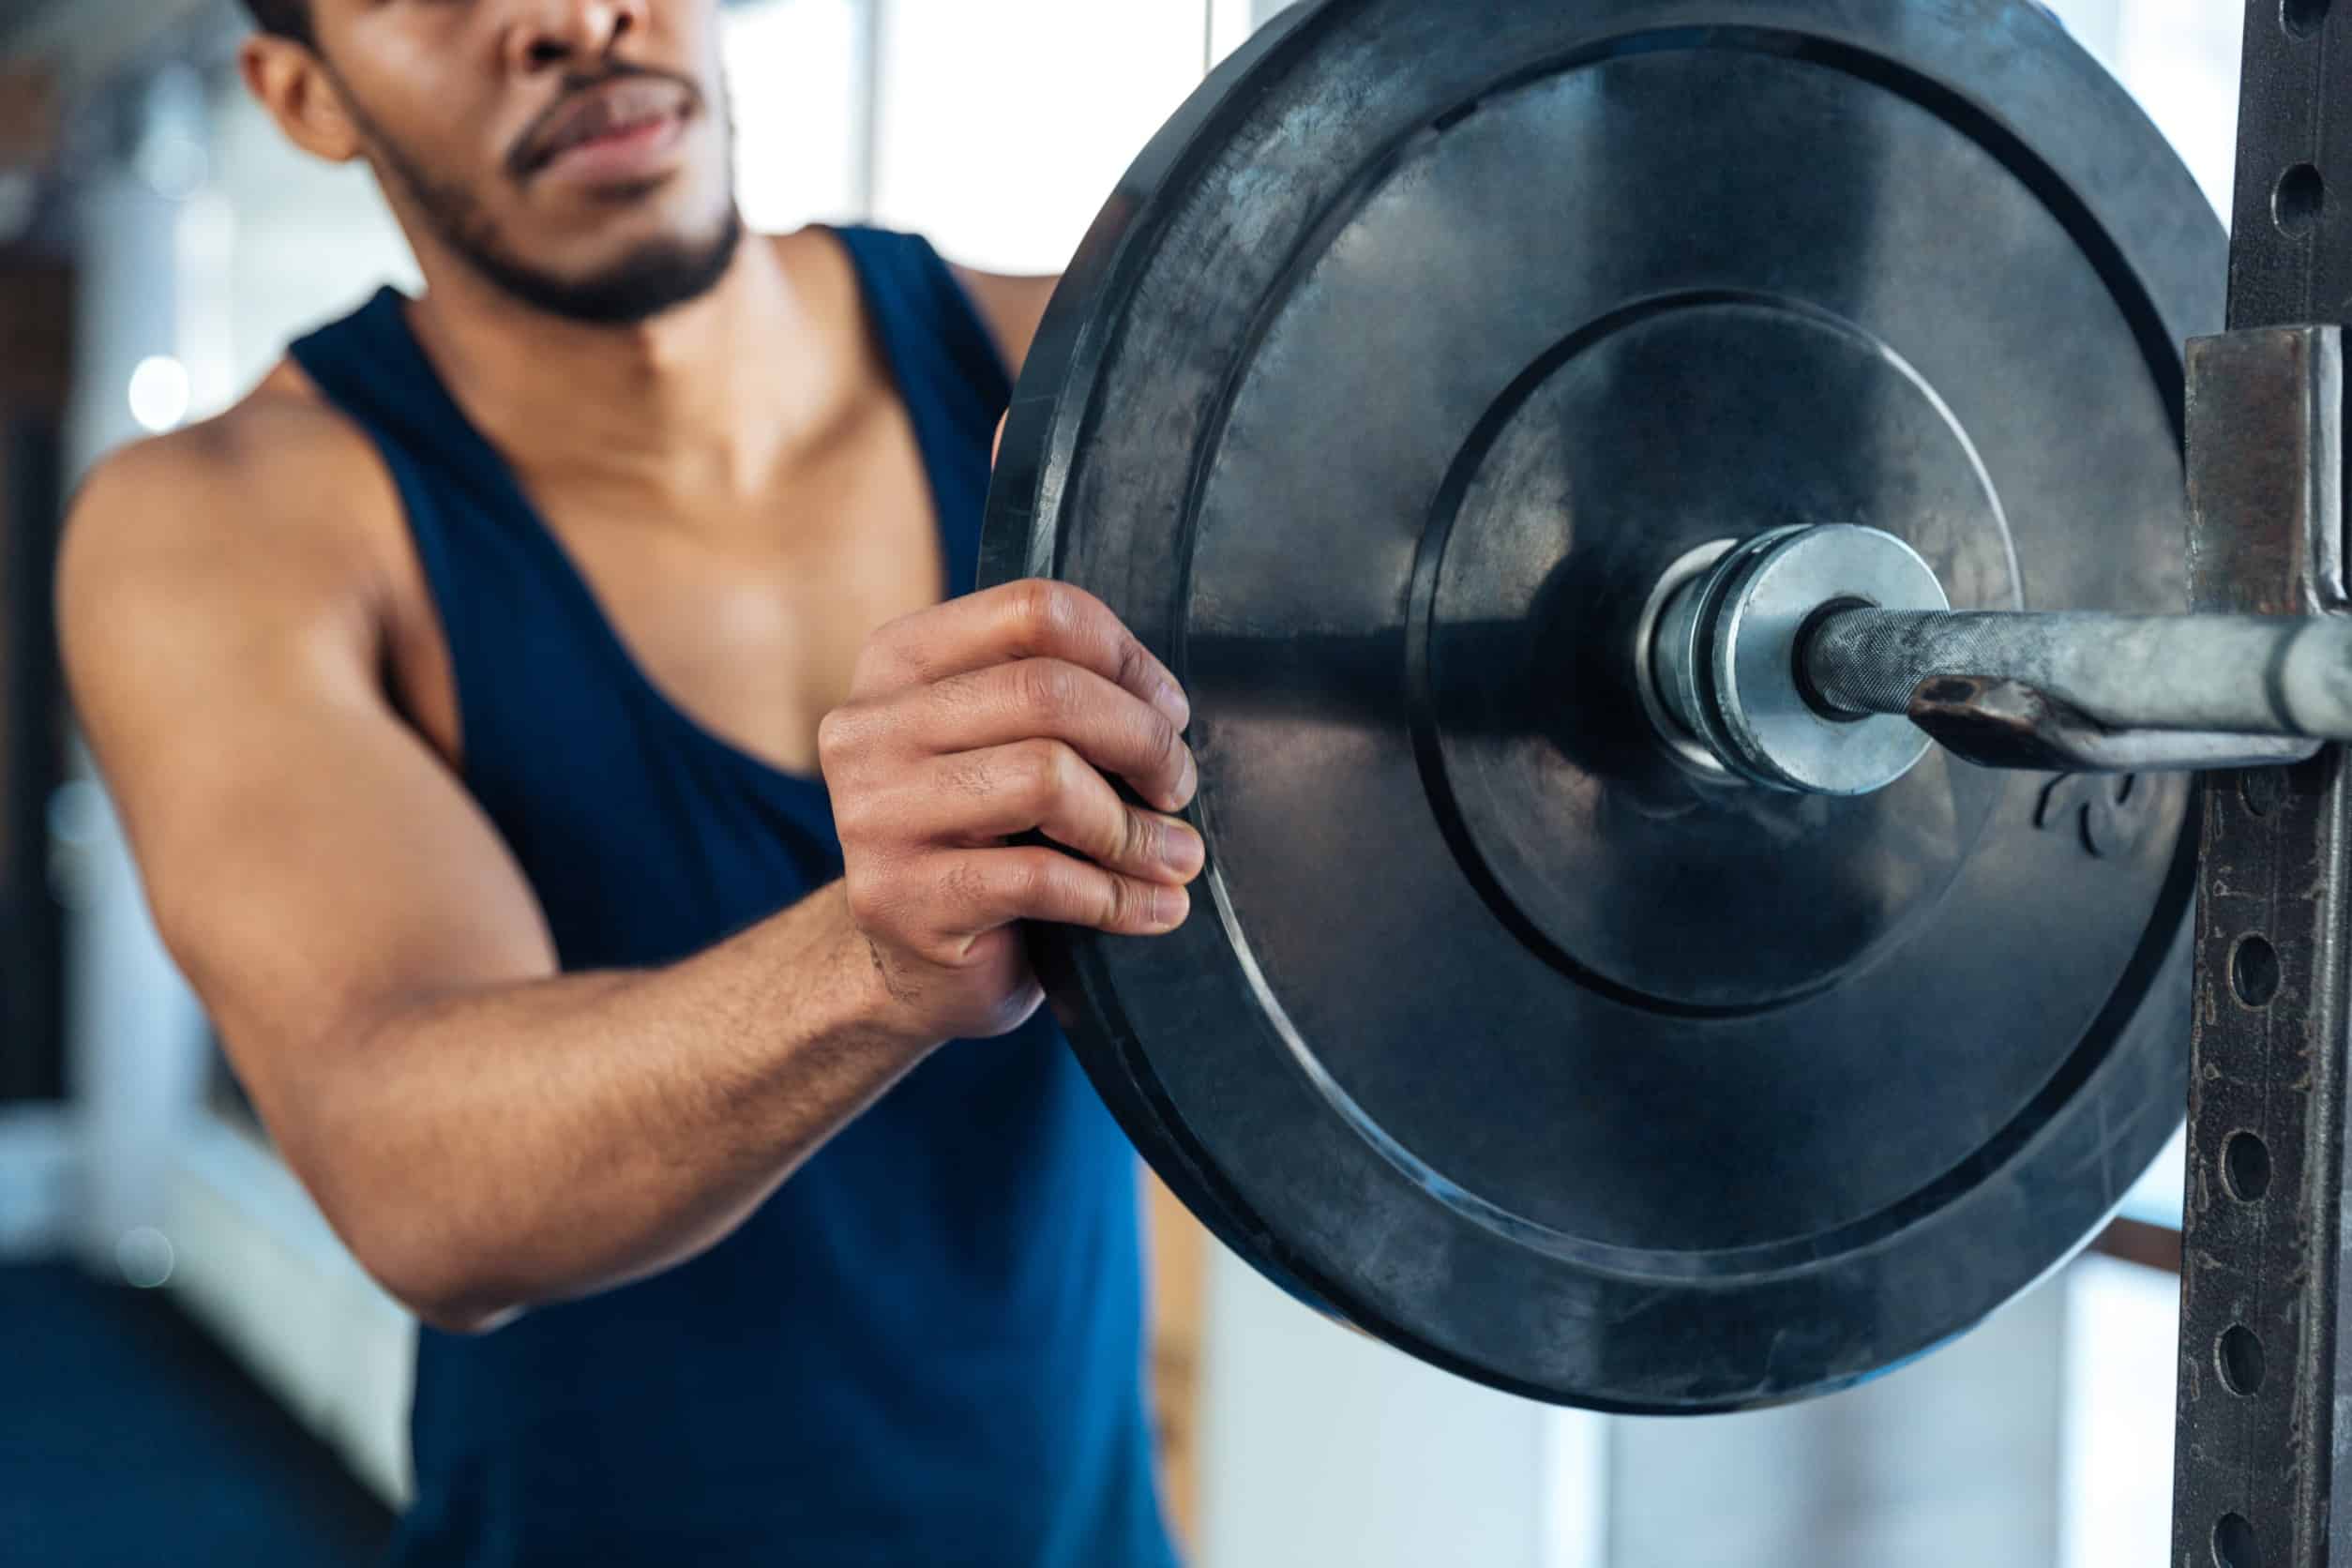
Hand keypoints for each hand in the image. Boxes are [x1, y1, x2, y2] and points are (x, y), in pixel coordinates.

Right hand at [819, 580, 1203, 1043]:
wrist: (912, 964)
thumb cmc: (981, 841)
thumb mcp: (1002, 745)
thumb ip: (1056, 702)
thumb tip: (1164, 709)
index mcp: (899, 662)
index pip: (1032, 612)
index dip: (1124, 657)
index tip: (1169, 710)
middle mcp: (870, 726)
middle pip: (1047, 690)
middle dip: (1142, 740)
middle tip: (1177, 785)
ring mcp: (874, 813)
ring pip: (1047, 777)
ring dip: (1135, 827)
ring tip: (1176, 856)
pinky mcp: (899, 897)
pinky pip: (1040, 878)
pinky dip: (1118, 896)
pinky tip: (1154, 908)